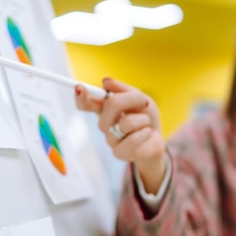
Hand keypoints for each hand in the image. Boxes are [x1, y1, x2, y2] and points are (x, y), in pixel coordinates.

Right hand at [75, 78, 166, 193]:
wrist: (157, 139)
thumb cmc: (145, 117)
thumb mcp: (139, 98)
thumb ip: (123, 89)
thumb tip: (105, 82)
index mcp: (104, 108)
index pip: (86, 103)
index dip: (80, 96)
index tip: (79, 88)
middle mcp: (104, 123)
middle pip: (110, 105)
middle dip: (132, 98)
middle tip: (143, 101)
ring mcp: (110, 139)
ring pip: (126, 122)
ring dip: (143, 119)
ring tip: (146, 122)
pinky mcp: (119, 153)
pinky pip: (133, 139)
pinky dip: (145, 132)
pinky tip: (147, 133)